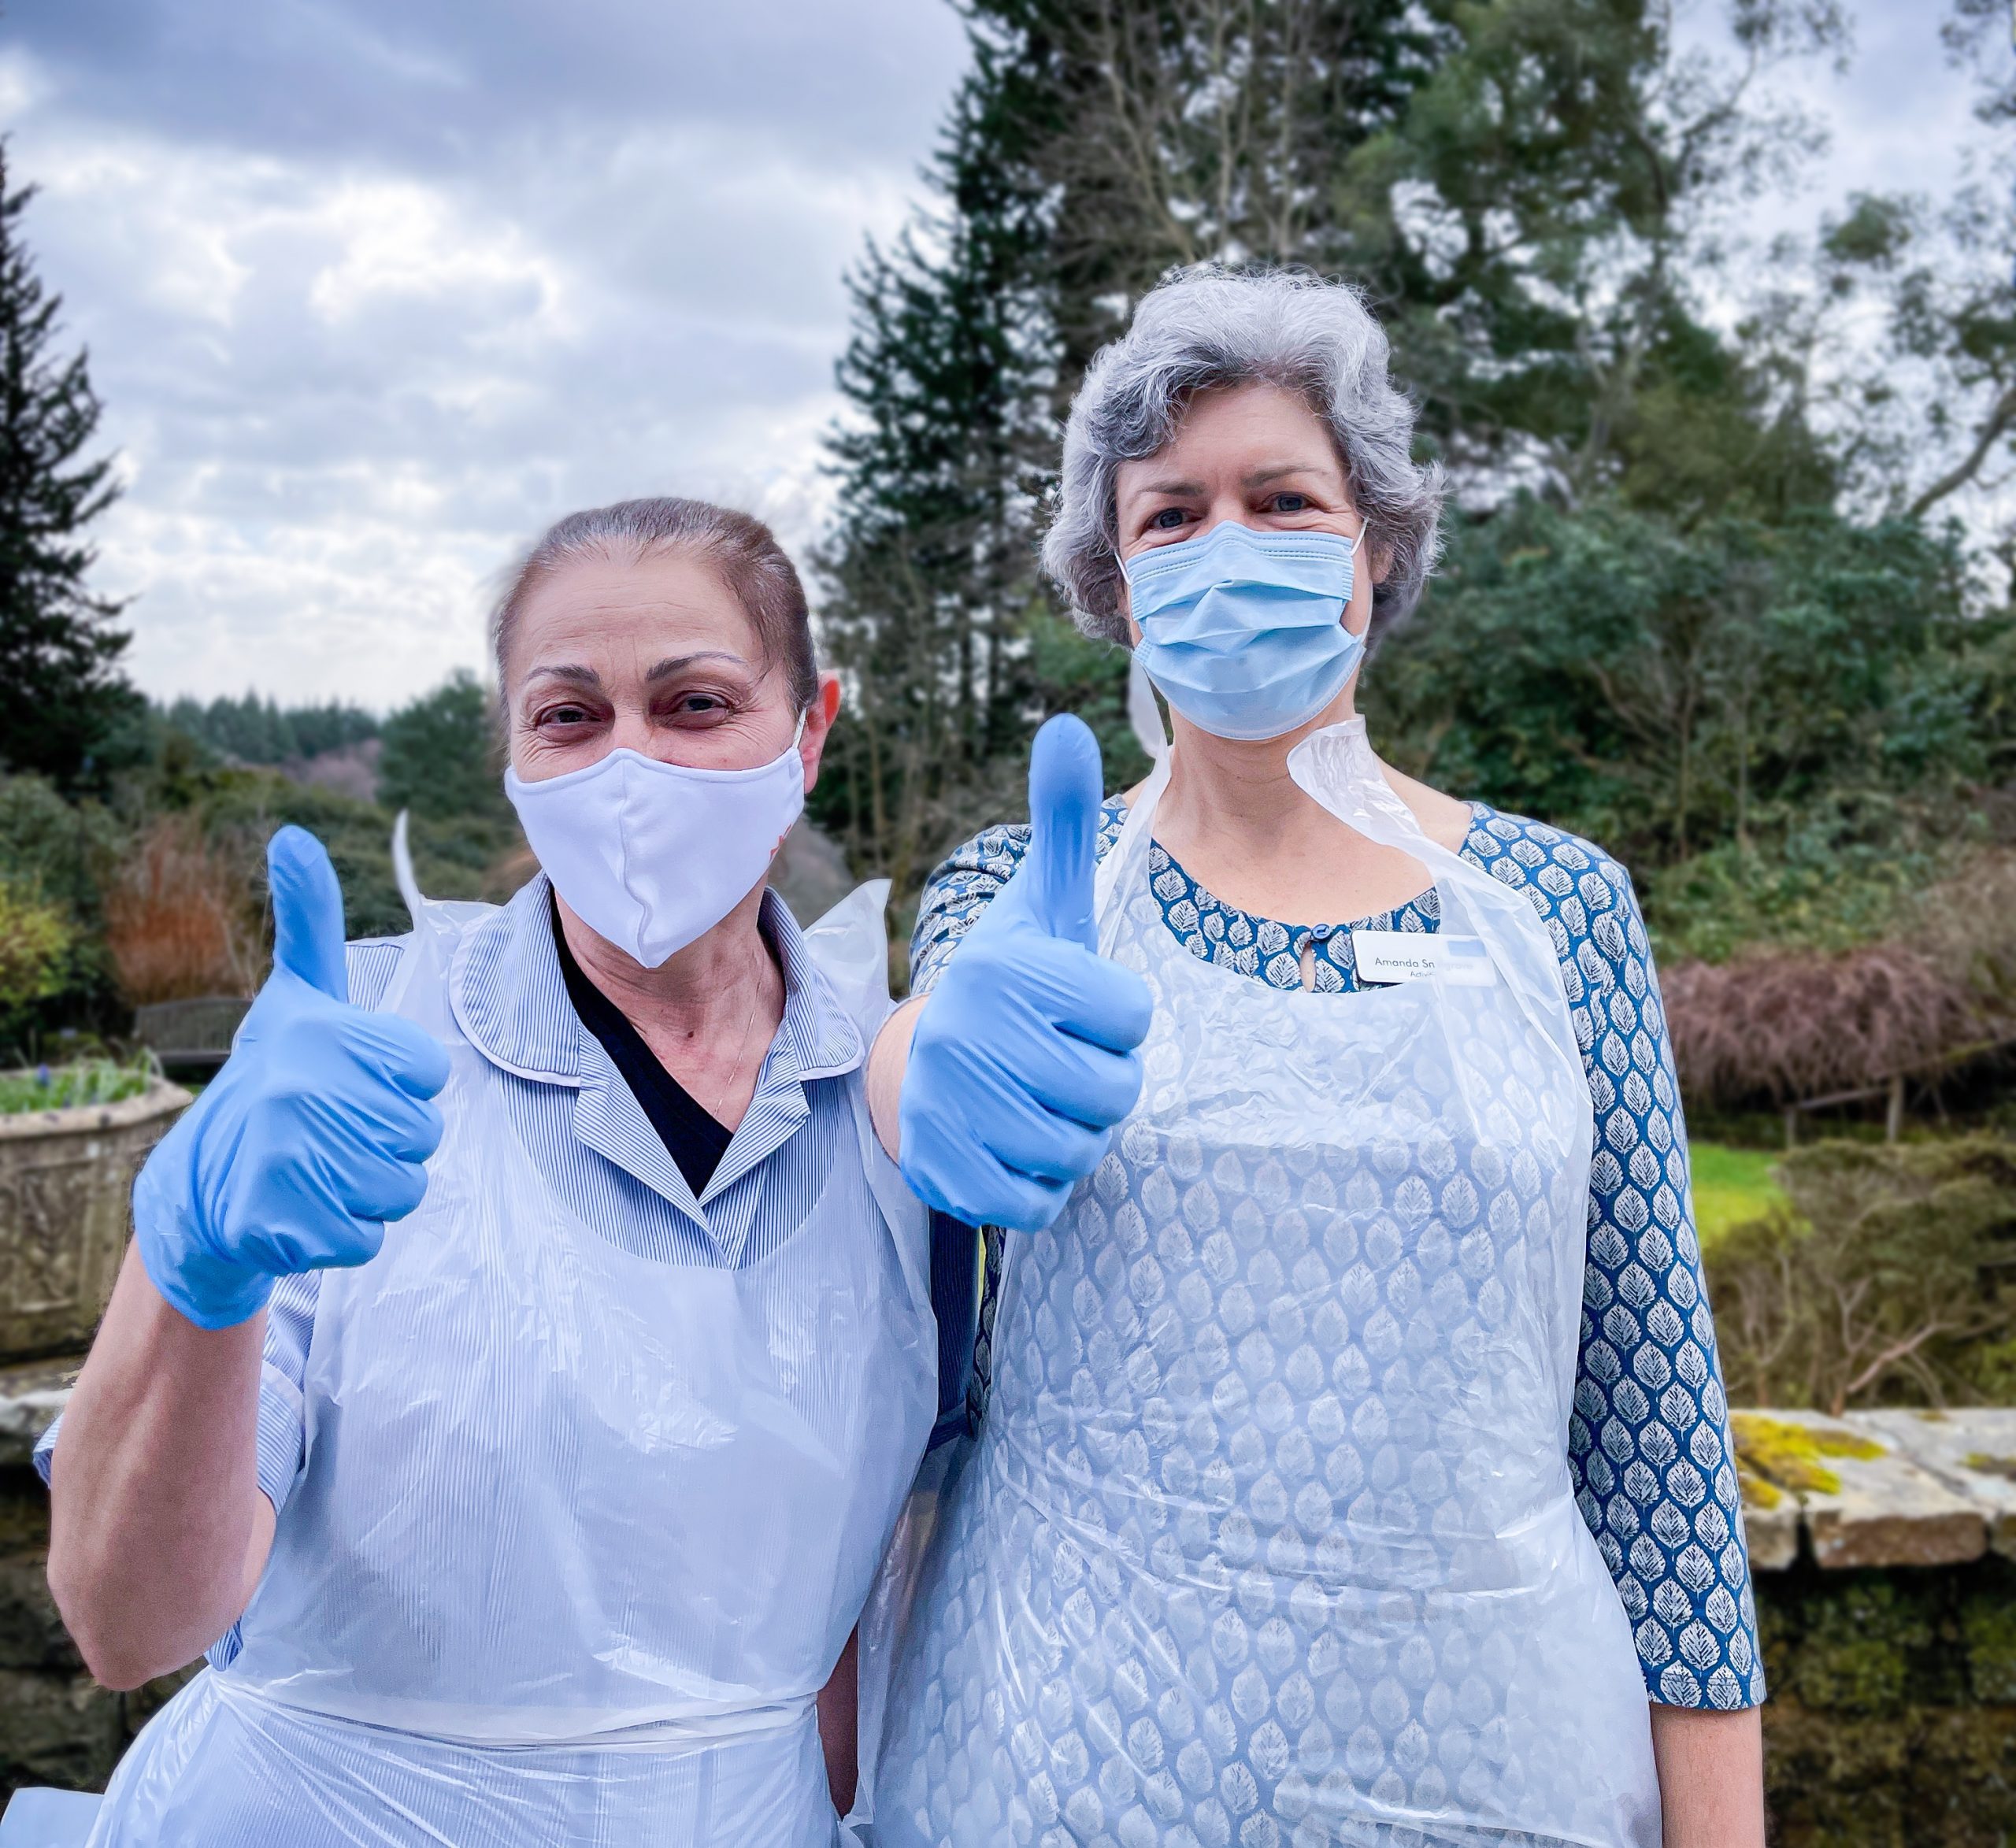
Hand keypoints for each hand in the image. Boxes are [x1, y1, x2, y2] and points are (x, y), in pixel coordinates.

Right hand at [134, 827, 450, 1329]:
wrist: (203, 1178)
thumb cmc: (275, 1075)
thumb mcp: (300, 993)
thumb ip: (309, 917)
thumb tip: (292, 835)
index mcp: (324, 1032)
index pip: (428, 1074)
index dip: (399, 1087)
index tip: (351, 1082)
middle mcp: (302, 1089)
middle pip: (422, 1135)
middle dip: (390, 1143)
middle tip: (335, 1131)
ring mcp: (288, 1158)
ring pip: (403, 1189)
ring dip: (372, 1190)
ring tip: (323, 1168)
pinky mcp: (281, 1224)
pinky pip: (368, 1237)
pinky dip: (345, 1234)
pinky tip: (305, 1209)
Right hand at [899, 715, 1151, 1230]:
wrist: (920, 1066)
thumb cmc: (1010, 986)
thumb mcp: (1042, 906)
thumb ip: (1063, 822)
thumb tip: (1069, 727)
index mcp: (1009, 969)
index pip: (1132, 1015)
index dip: (1117, 1019)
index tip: (1075, 1009)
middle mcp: (972, 1035)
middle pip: (1115, 1092)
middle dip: (1103, 1086)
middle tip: (1061, 1064)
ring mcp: (953, 1108)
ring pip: (1082, 1150)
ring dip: (1076, 1137)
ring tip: (1039, 1102)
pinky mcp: (944, 1174)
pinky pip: (1040, 1204)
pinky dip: (1041, 1186)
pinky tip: (1015, 1147)